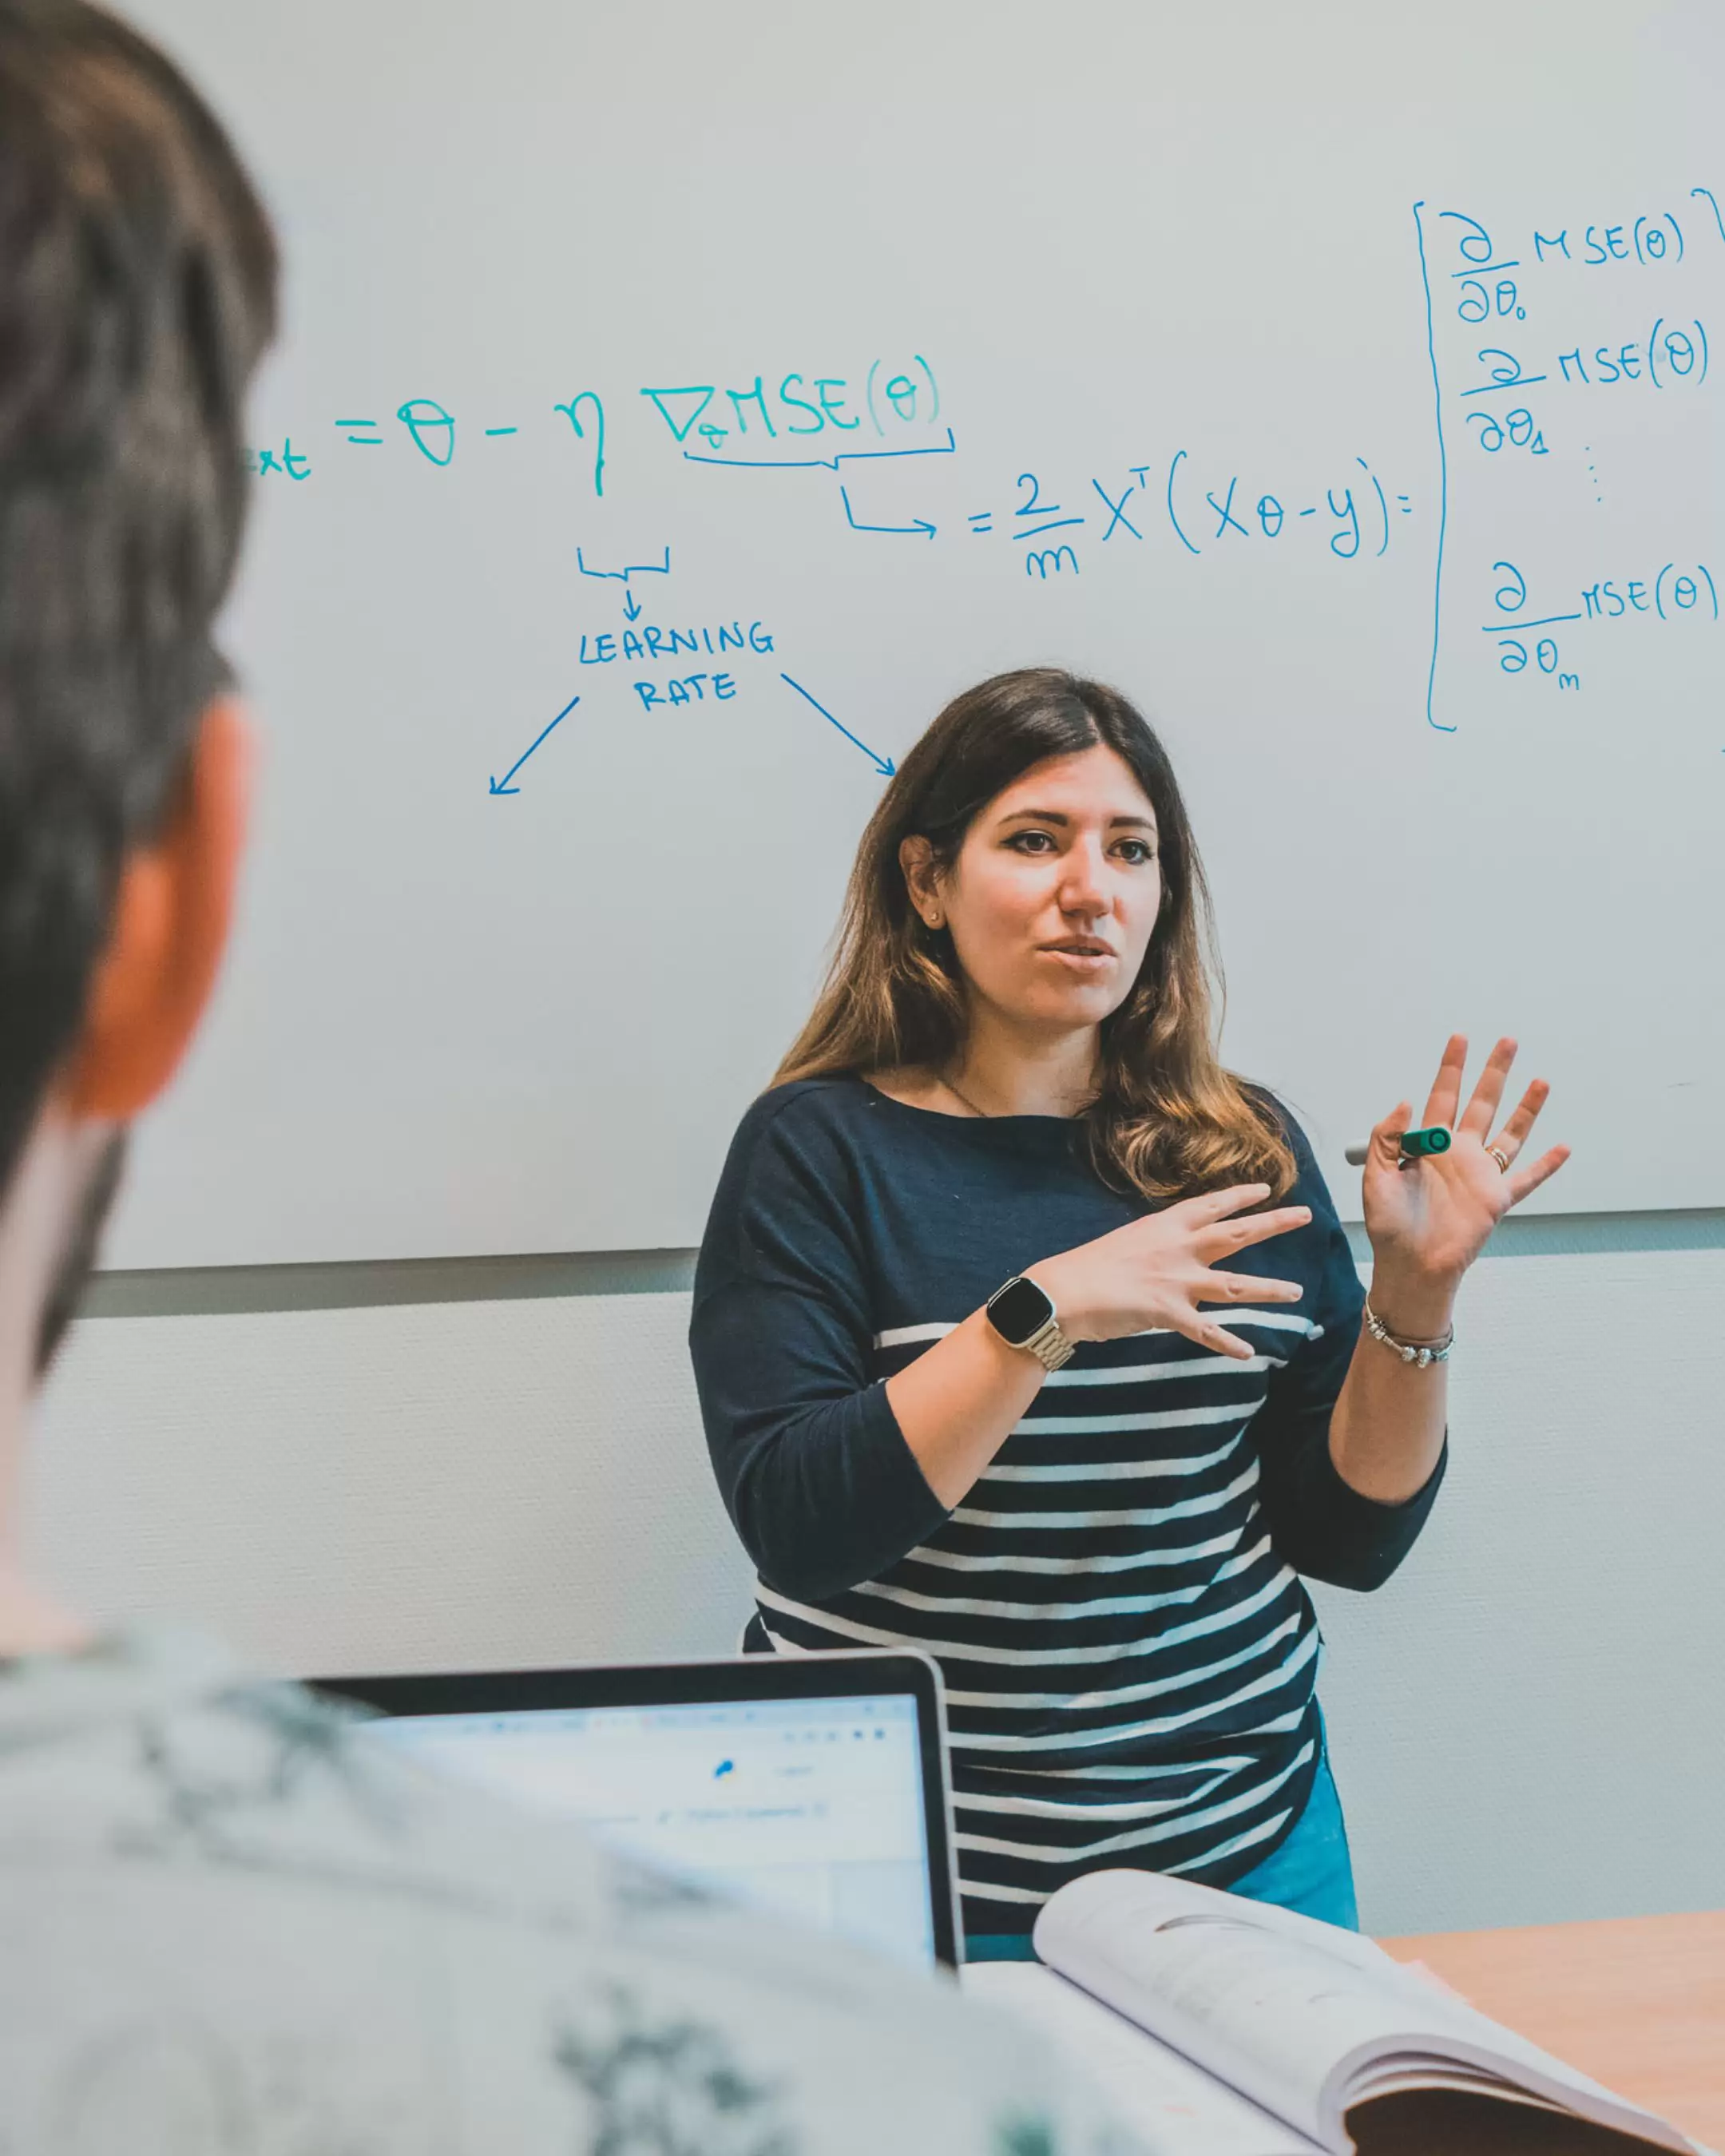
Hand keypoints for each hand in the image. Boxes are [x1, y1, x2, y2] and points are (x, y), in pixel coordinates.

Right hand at [1031, 1184, 1311, 1361]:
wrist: (1062, 1292)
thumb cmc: (1086, 1267)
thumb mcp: (1125, 1242)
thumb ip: (1153, 1246)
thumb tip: (1164, 1252)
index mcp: (1164, 1227)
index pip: (1211, 1205)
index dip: (1241, 1197)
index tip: (1265, 1190)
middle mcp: (1178, 1249)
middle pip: (1236, 1234)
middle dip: (1273, 1223)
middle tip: (1305, 1215)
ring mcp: (1177, 1281)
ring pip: (1235, 1285)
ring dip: (1268, 1289)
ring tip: (1296, 1293)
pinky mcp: (1169, 1313)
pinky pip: (1207, 1332)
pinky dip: (1228, 1344)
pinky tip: (1249, 1353)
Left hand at [1363, 1034, 1569, 1329]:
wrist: (1411, 1266)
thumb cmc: (1389, 1226)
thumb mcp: (1376, 1177)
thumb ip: (1387, 1138)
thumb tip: (1405, 1102)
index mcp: (1427, 1146)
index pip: (1442, 1096)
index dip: (1451, 1068)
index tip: (1460, 1039)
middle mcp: (1458, 1155)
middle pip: (1481, 1103)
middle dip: (1494, 1073)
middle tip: (1508, 1042)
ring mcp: (1479, 1175)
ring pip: (1509, 1133)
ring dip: (1526, 1109)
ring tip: (1540, 1081)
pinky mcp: (1496, 1199)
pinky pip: (1526, 1179)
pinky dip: (1546, 1165)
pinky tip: (1562, 1148)